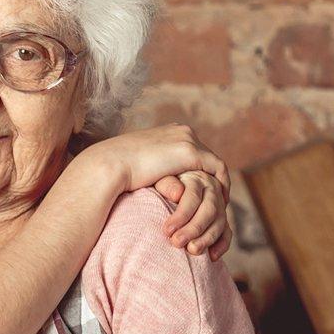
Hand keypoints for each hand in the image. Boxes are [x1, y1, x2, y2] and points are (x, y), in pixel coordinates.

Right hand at [84, 123, 227, 196]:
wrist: (111, 164)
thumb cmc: (117, 170)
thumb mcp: (140, 164)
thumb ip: (153, 167)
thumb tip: (158, 181)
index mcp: (168, 131)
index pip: (192, 149)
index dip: (199, 170)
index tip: (202, 188)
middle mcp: (181, 130)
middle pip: (206, 154)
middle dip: (211, 176)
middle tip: (216, 197)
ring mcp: (187, 139)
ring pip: (213, 162)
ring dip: (218, 182)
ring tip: (219, 202)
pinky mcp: (190, 152)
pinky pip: (218, 168)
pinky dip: (222, 184)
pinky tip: (219, 201)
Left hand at [154, 169, 231, 257]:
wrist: (173, 187)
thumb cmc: (164, 184)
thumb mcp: (161, 179)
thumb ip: (168, 185)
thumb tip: (177, 193)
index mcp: (197, 179)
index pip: (193, 197)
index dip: (181, 215)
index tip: (167, 230)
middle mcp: (212, 190)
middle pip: (209, 211)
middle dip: (194, 229)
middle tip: (177, 243)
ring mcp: (220, 205)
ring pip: (220, 222)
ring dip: (207, 239)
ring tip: (192, 251)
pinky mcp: (222, 219)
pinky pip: (227, 233)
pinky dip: (222, 245)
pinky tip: (211, 257)